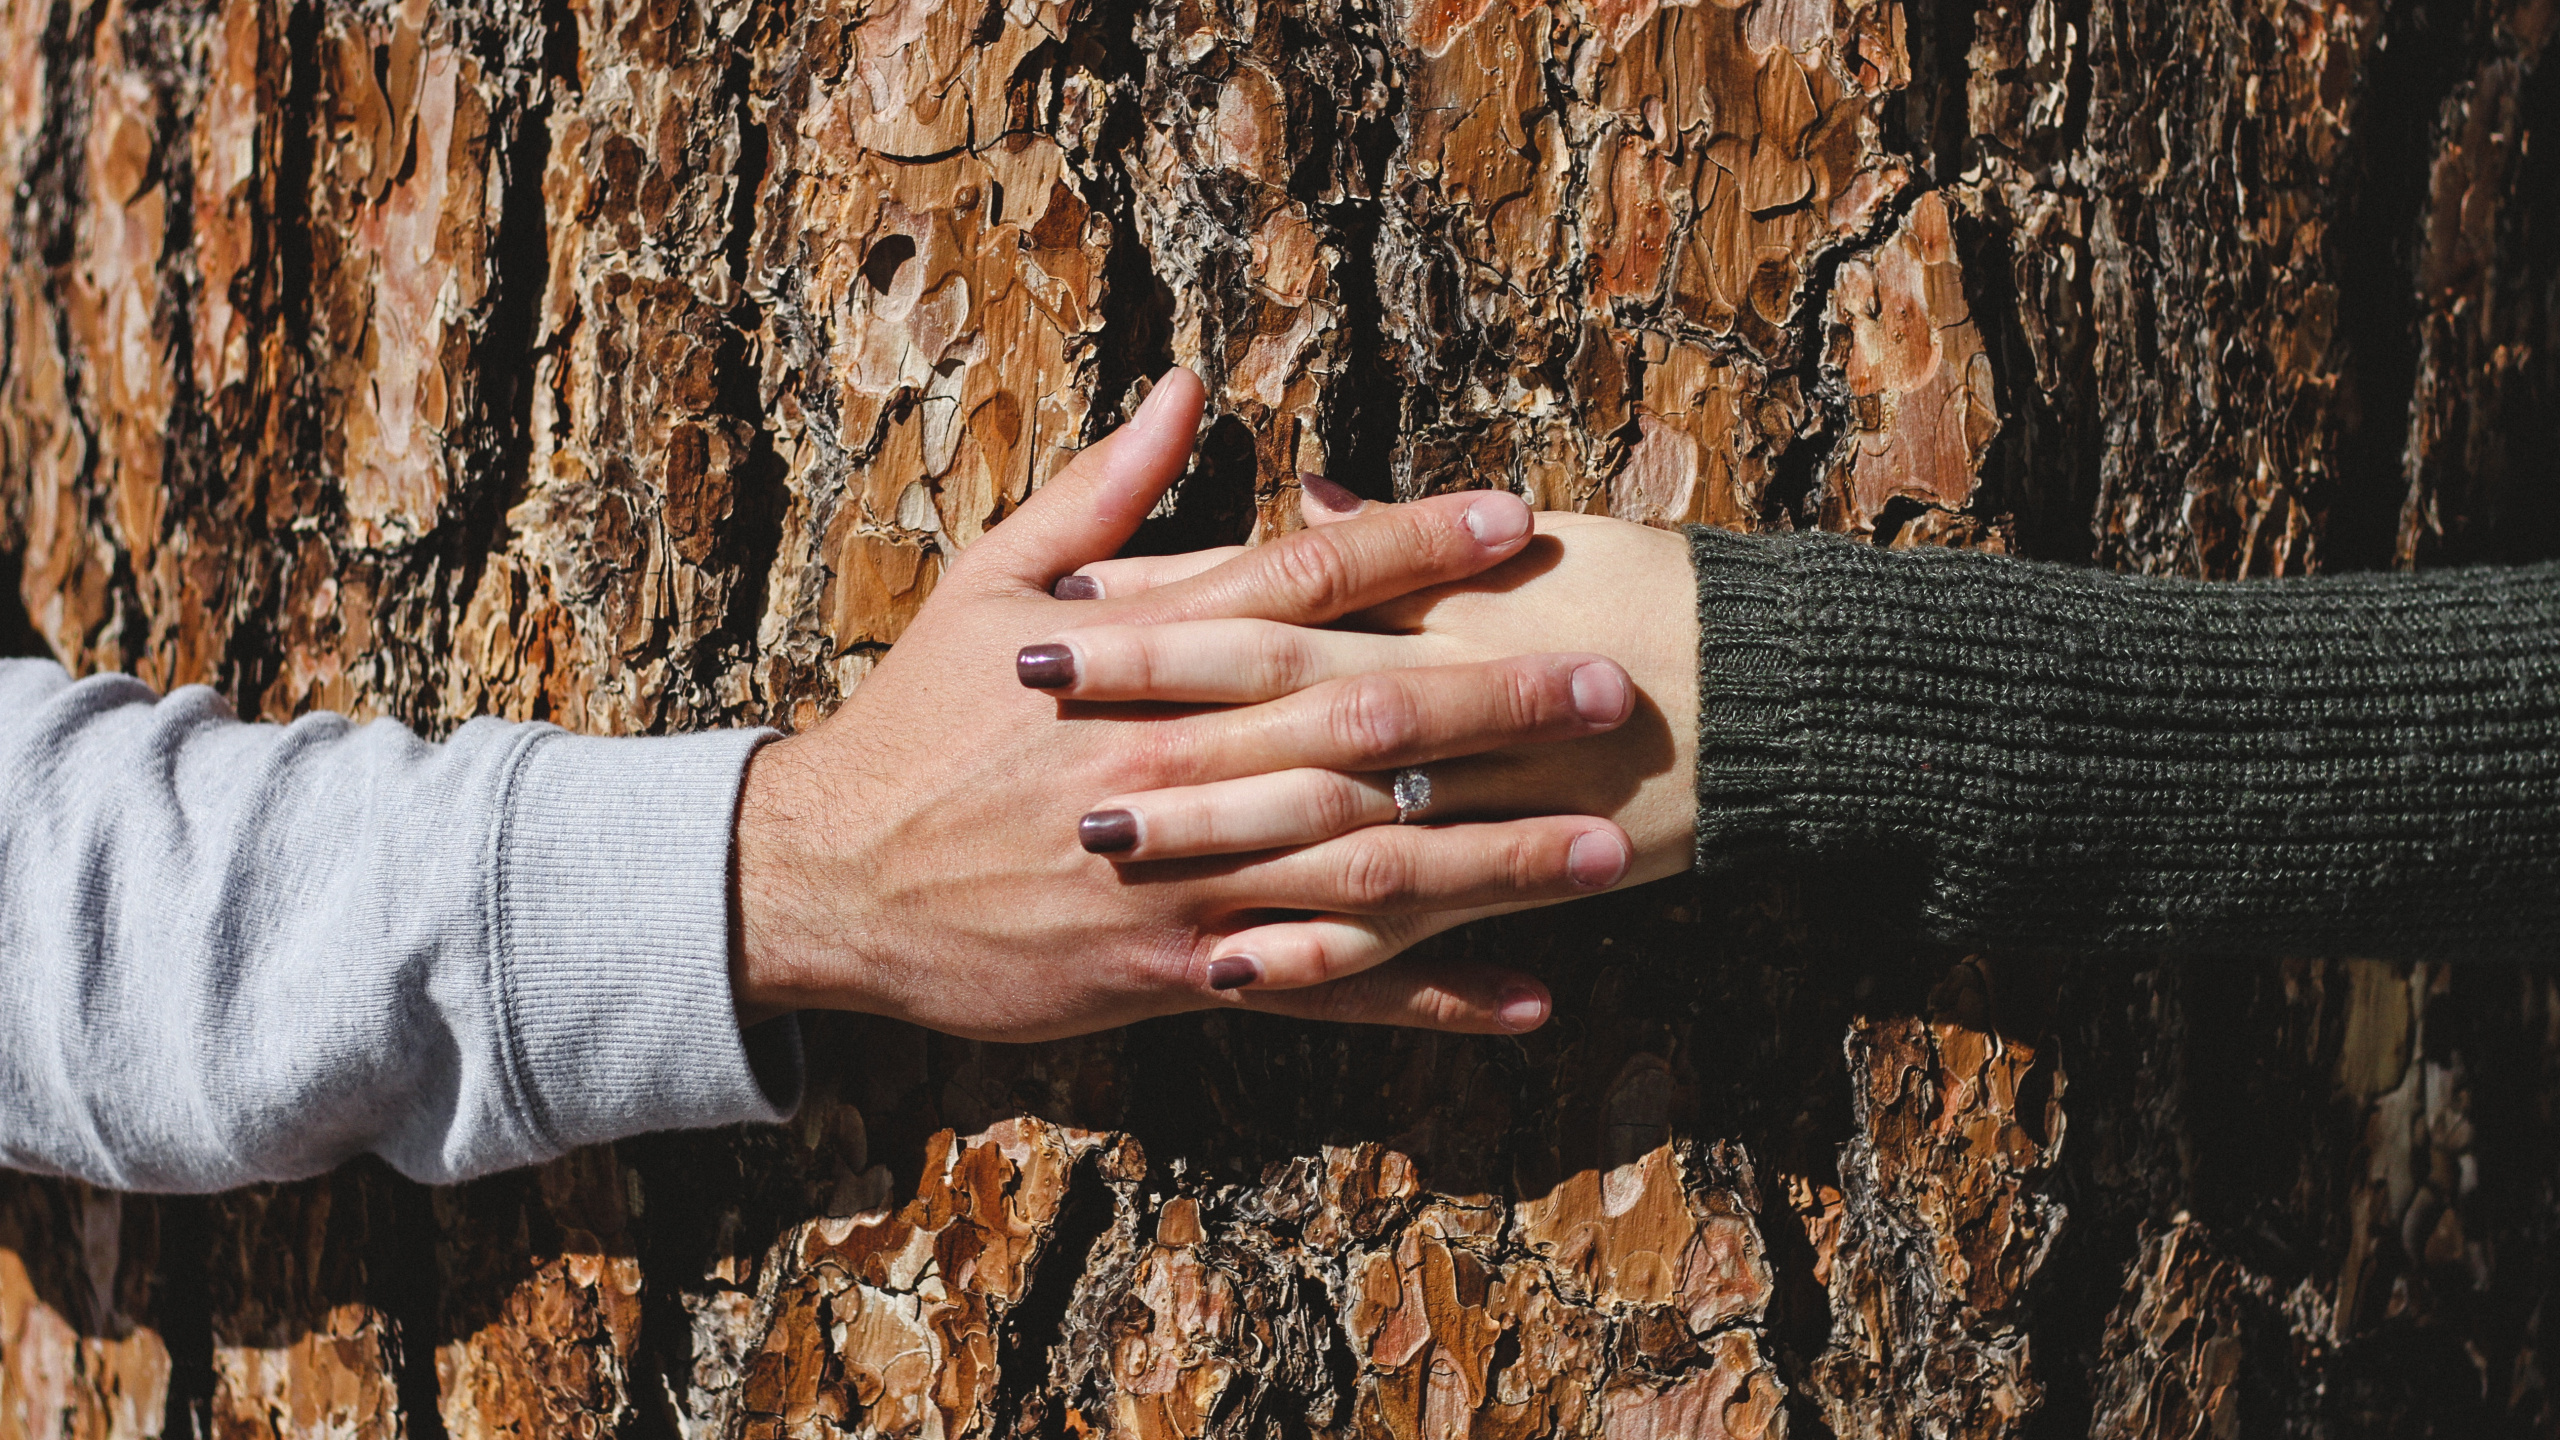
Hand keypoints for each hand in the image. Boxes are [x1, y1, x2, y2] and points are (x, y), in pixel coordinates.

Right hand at [732, 374, 1638, 1039]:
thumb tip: (1186, 387)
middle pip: (1359, 728)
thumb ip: (1101, 494)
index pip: (1297, 584)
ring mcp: (1183, 880)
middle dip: (1494, 706)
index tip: (1514, 524)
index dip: (1413, 549)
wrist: (830, 877)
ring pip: (1364, 869)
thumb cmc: (920, 719)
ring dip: (1496, 859)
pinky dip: (1428, 996)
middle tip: (1608, 687)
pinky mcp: (1178, 974)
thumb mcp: (988, 583)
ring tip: (1609, 845)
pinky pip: (1324, 991)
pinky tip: (1529, 995)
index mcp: (1137, 659)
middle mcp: (1176, 766)